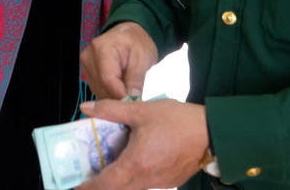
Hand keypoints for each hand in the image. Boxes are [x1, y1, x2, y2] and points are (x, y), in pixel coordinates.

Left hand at [75, 99, 209, 189]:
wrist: (213, 131)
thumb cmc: (177, 120)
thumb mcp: (140, 111)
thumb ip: (110, 110)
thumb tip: (85, 108)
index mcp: (135, 164)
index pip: (105, 185)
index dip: (88, 187)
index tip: (76, 185)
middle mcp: (146, 179)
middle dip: (101, 185)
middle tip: (88, 173)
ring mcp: (160, 183)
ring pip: (132, 188)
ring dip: (118, 181)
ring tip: (108, 165)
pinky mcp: (171, 181)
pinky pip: (146, 184)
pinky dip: (134, 178)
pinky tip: (132, 162)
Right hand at [78, 22, 157, 99]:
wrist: (129, 35)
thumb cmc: (137, 43)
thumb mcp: (143, 58)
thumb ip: (136, 79)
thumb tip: (131, 101)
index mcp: (102, 48)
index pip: (107, 79)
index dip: (120, 95)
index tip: (133, 104)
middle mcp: (89, 56)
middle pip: (101, 86)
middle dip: (118, 98)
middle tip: (134, 103)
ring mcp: (86, 65)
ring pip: (98, 91)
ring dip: (113, 98)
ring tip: (128, 96)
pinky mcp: (87, 73)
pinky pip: (97, 89)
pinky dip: (109, 94)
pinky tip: (120, 92)